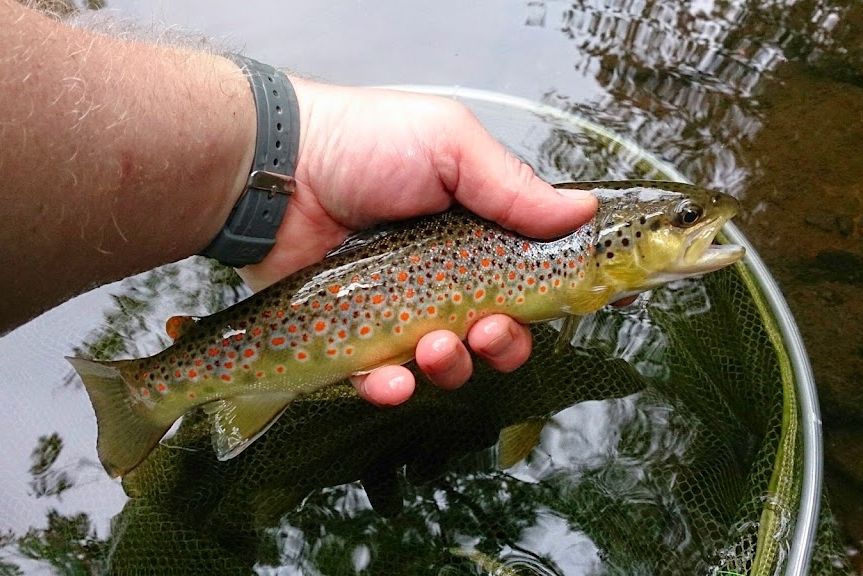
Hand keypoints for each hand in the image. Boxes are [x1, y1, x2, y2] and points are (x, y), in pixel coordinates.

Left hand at [238, 79, 598, 405]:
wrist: (278, 167)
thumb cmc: (364, 143)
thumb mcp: (451, 145)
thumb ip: (514, 186)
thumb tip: (583, 210)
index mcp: (476, 230)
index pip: (532, 270)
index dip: (559, 291)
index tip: (585, 305)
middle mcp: (445, 273)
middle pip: (498, 329)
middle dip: (505, 341)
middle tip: (490, 329)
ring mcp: (400, 308)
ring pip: (447, 361)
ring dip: (454, 365)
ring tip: (436, 346)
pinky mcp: (356, 335)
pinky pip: (383, 379)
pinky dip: (392, 387)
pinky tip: (393, 379)